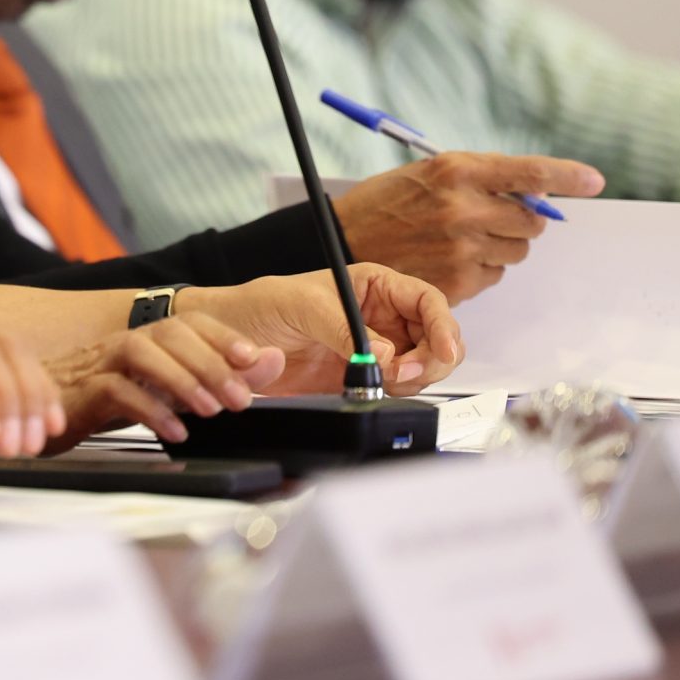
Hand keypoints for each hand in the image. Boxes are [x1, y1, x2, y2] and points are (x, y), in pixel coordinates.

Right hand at [49, 313, 287, 447]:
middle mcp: (123, 343)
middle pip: (168, 331)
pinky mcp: (80, 392)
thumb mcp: (170, 390)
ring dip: (181, 378)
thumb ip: (220, 375)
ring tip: (210, 411)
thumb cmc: (107, 401)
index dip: (222, 335)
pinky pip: (115, 389)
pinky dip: (149, 409)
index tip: (252, 358)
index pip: (189, 322)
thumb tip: (272, 360)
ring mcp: (99, 363)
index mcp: (147, 340)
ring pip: (139, 349)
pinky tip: (175, 430)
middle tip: (239, 399)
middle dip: (210, 362)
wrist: (40, 414)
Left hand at [190, 265, 464, 394]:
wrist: (235, 341)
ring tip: (379, 379)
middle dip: (431, 358)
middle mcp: (385, 317)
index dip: (444, 325)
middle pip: (437, 339)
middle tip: (401, 373)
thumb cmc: (264, 305)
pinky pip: (399, 388)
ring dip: (413, 378)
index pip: (428, 301)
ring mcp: (378, 349)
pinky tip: (370, 387)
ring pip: (424, 367)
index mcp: (376, 286)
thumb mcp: (303, 306)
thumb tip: (384, 354)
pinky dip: (396, 393)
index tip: (444, 350)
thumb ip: (344, 328)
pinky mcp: (366, 378)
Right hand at [335, 153, 601, 301]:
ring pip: (517, 251)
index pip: (530, 172)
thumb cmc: (387, 202)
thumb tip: (537, 193)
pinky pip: (495, 276)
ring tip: (461, 239)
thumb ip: (482, 179)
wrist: (343, 241)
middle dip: (522, 219)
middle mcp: (464, 208)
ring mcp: (463, 248)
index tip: (594, 181)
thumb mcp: (430, 172)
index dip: (568, 176)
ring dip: (501, 245)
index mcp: (457, 170)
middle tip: (493, 217)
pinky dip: (480, 269)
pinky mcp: (459, 281)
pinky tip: (448, 259)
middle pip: (532, 220)